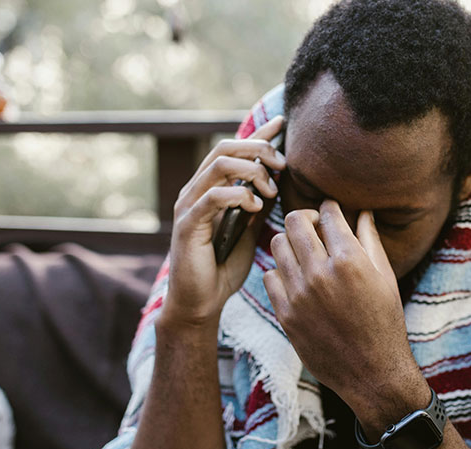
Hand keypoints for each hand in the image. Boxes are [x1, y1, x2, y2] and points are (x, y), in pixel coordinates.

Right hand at [160, 116, 286, 337]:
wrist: (201, 302)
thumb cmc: (224, 268)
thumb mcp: (250, 231)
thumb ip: (258, 205)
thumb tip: (278, 183)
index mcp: (212, 188)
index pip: (234, 150)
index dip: (258, 133)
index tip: (282, 124)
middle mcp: (197, 190)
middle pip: (225, 148)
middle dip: (258, 149)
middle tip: (283, 165)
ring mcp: (190, 205)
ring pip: (218, 165)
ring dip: (251, 171)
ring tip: (271, 190)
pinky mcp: (187, 224)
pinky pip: (212, 196)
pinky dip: (238, 195)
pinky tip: (256, 207)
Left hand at [263, 200, 422, 412]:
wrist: (372, 373)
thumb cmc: (384, 323)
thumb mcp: (385, 278)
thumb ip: (370, 241)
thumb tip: (362, 212)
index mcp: (350, 260)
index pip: (327, 214)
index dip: (329, 208)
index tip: (329, 212)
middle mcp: (320, 274)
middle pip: (294, 221)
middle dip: (305, 217)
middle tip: (313, 226)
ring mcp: (299, 294)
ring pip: (276, 244)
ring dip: (289, 242)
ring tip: (302, 251)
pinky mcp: (285, 314)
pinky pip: (269, 276)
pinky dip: (280, 271)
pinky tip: (294, 277)